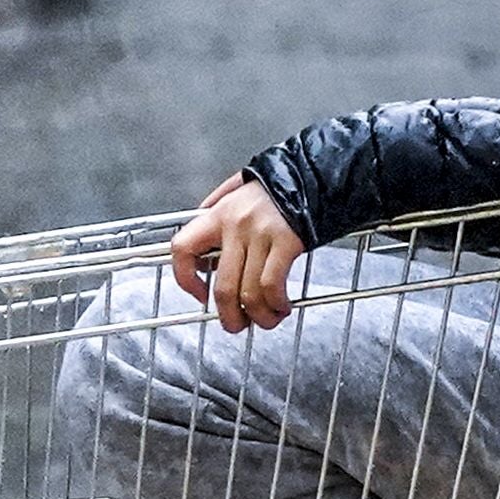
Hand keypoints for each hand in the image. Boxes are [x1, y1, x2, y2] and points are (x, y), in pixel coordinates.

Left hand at [169, 174, 302, 329]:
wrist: (316, 172)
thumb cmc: (280, 183)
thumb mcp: (239, 188)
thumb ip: (217, 208)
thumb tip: (201, 240)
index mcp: (218, 213)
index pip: (183, 248)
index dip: (184, 279)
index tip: (199, 294)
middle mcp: (235, 225)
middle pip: (222, 288)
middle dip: (229, 317)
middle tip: (237, 325)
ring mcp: (261, 234)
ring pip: (248, 293)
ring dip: (259, 317)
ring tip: (267, 319)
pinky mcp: (287, 242)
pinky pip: (272, 286)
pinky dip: (276, 304)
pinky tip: (283, 306)